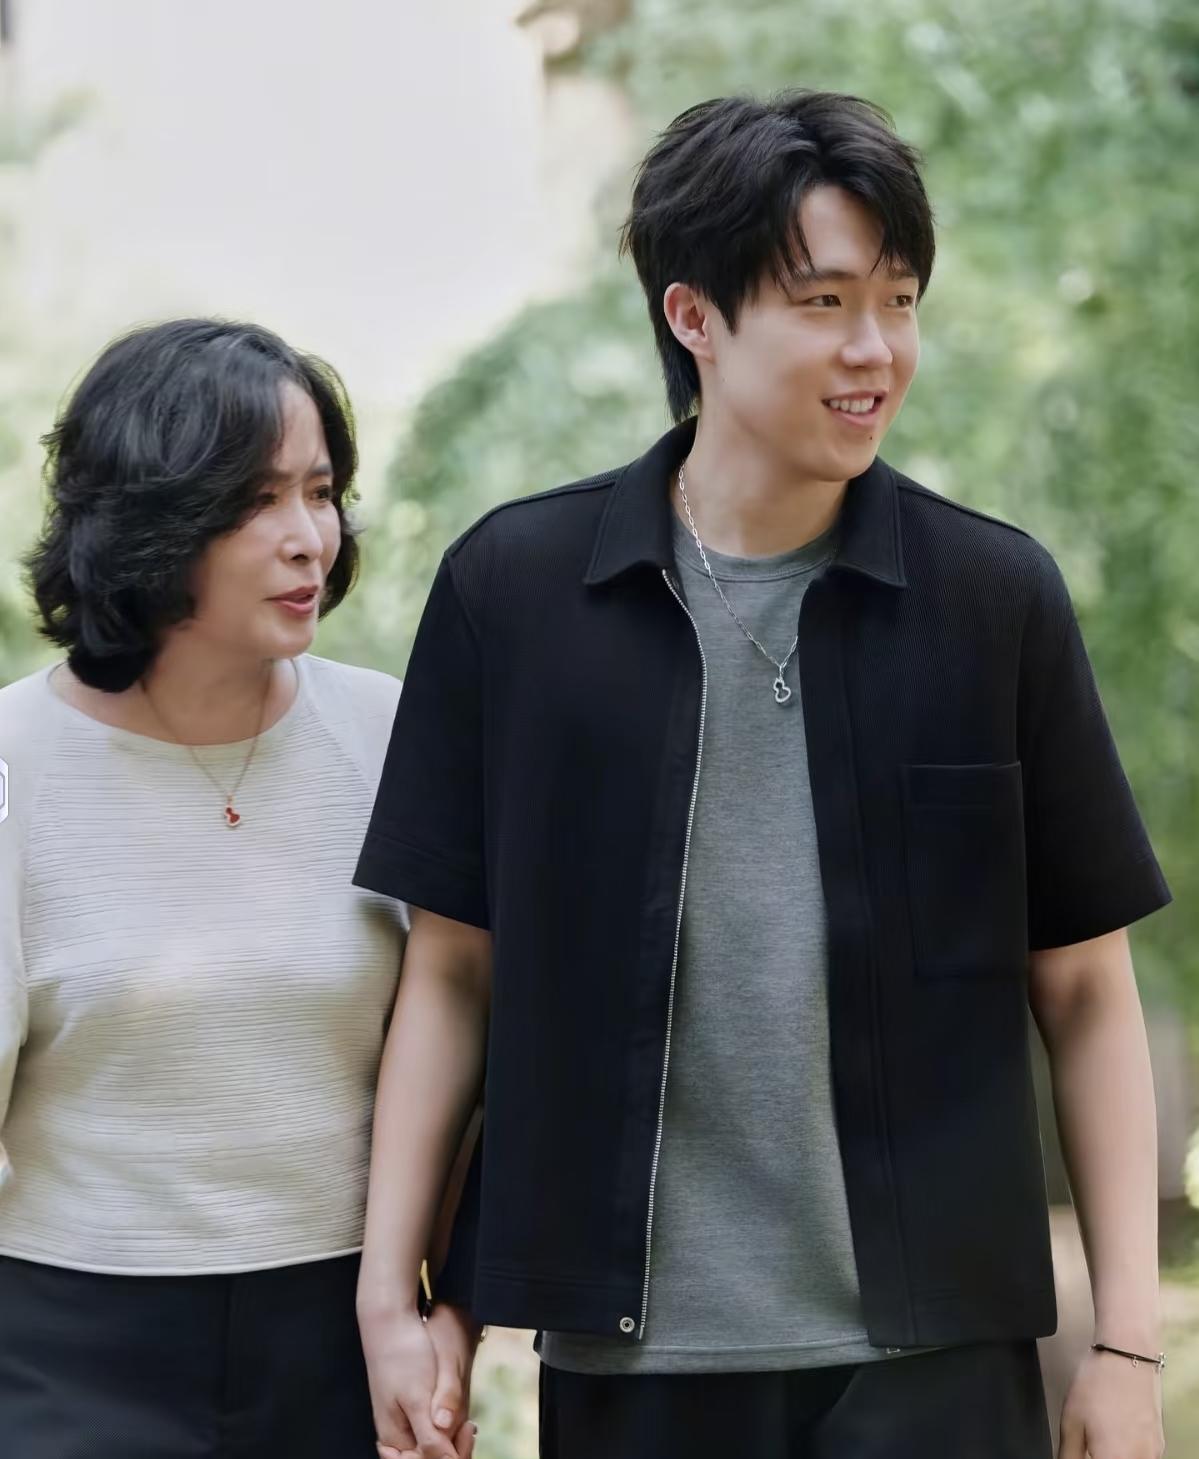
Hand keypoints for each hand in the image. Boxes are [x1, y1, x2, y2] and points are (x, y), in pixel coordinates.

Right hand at [359, 1304, 475, 1458]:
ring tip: (468, 1425)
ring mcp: (402, 1421)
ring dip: (451, 1441)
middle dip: (452, 1450)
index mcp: (394, 1438)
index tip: (469, 1431)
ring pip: (431, 1445)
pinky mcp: (410, 1408)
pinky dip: (446, 1429)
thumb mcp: (418, 1396)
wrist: (390, 1322)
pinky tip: (460, 1422)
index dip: (451, 1456)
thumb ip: (431, 1433)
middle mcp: (396, 1435)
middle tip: (471, 1428)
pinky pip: (429, 1430)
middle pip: (428, 1456)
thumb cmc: (402, 1355)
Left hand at [1058, 1348, 1164, 1458]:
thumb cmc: (1097, 1384)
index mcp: (1114, 1458)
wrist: (1127, 1355)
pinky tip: (1115, 1434)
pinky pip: (1140, 1456)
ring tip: (1100, 1436)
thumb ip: (1069, 1454)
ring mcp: (1152, 1454)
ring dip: (1112, 1455)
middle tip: (1088, 1444)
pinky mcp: (1159, 1444)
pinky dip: (1126, 1452)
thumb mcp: (1071, 1421)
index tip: (1080, 1452)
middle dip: (1099, 1455)